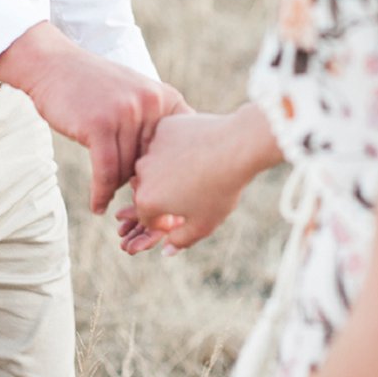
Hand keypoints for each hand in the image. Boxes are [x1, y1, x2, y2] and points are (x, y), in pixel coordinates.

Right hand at [0, 22, 189, 212]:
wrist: (54, 65)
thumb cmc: (94, 89)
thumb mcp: (135, 96)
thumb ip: (154, 127)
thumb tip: (169, 176)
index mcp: (165, 97)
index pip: (183, 147)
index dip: (175, 175)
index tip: (166, 195)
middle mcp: (151, 103)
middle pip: (153, 163)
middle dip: (142, 185)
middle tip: (135, 206)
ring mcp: (126, 113)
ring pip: (128, 170)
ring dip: (117, 186)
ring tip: (110, 196)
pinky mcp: (100, 125)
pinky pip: (106, 172)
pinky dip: (101, 193)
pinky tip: (97, 205)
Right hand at [117, 105, 281, 253]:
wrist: (236, 146)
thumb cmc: (220, 189)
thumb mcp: (203, 224)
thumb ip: (180, 241)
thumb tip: (166, 250)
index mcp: (147, 201)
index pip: (148, 217)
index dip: (166, 220)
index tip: (188, 214)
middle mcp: (141, 174)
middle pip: (148, 189)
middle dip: (165, 194)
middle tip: (193, 190)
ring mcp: (151, 148)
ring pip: (155, 164)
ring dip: (169, 169)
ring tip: (198, 169)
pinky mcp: (164, 127)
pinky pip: (166, 141)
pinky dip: (177, 147)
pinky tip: (198, 148)